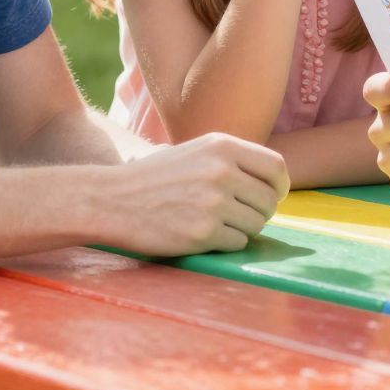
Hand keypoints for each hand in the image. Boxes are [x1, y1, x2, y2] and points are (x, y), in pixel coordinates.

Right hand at [100, 133, 289, 256]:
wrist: (109, 200)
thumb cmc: (155, 178)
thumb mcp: (197, 152)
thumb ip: (233, 161)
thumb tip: (275, 181)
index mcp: (222, 146)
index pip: (276, 167)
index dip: (279, 186)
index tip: (274, 196)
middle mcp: (221, 171)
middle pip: (269, 200)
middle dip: (261, 212)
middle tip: (241, 216)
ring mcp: (212, 203)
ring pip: (256, 224)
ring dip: (242, 229)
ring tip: (216, 223)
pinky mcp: (202, 233)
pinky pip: (237, 243)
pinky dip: (226, 243)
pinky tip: (202, 235)